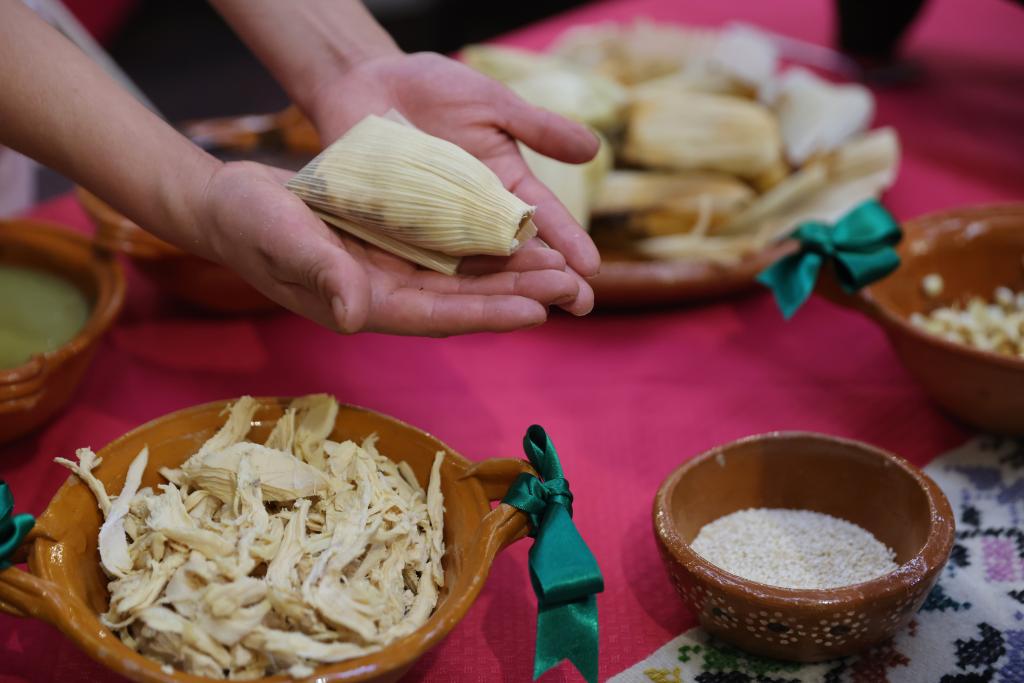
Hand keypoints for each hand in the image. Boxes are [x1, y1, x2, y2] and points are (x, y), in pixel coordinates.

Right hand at [197, 161, 581, 335]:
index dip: (486, 314)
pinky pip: (448, 249)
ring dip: (511, 271)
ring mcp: (390, 272)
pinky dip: (484, 244)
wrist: (231, 202)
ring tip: (563, 264)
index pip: (435, 317)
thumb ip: (319, 272)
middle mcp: (384, 296)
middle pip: (462, 301)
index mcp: (361, 305)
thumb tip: (358, 313)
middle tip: (573, 287)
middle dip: (517, 293)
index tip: (537, 310)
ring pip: (463, 276)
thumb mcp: (280, 238)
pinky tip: (520, 233)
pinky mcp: (391, 247)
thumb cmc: (247, 223)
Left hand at [305, 51, 601, 314]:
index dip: (568, 241)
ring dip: (505, 291)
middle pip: (517, 254)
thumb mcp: (492, 104)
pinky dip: (443, 283)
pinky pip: (422, 260)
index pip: (544, 218)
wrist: (365, 83)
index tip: (592, 267)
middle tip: (579, 304)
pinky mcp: (399, 233)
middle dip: (547, 279)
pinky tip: (464, 307)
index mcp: (506, 186)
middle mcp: (477, 216)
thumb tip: (595, 149)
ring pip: (475, 266)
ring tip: (535, 311)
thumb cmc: (434, 88)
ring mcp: (438, 228)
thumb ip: (538, 128)